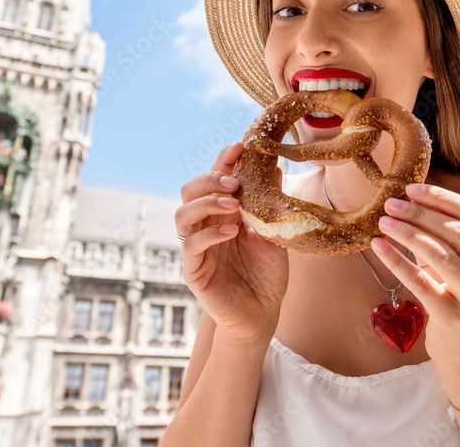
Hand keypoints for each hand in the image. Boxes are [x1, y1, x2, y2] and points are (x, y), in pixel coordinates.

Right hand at [175, 142, 288, 345]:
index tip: (239, 146)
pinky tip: (231, 231)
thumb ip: (270, 207)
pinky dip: (209, 234)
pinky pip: (190, 245)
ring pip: (182, 214)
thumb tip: (276, 169)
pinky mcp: (194, 270)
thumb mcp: (274, 235)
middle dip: (209, 178)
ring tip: (233, 204)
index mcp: (223, 213)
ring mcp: (196, 247)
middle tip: (233, 180)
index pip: (215, 179)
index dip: (222, 160)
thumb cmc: (267, 275)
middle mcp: (205, 225)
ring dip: (206, 203)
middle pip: (189, 190)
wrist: (262, 314)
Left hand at [371, 182, 459, 371]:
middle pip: (457, 232)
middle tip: (391, 204)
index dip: (442, 198)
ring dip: (409, 234)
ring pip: (442, 255)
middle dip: (421, 213)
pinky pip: (422, 283)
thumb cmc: (456, 298)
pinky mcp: (454, 317)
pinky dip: (398, 261)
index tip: (412, 188)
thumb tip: (408, 200)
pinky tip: (379, 247)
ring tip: (383, 222)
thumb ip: (445, 237)